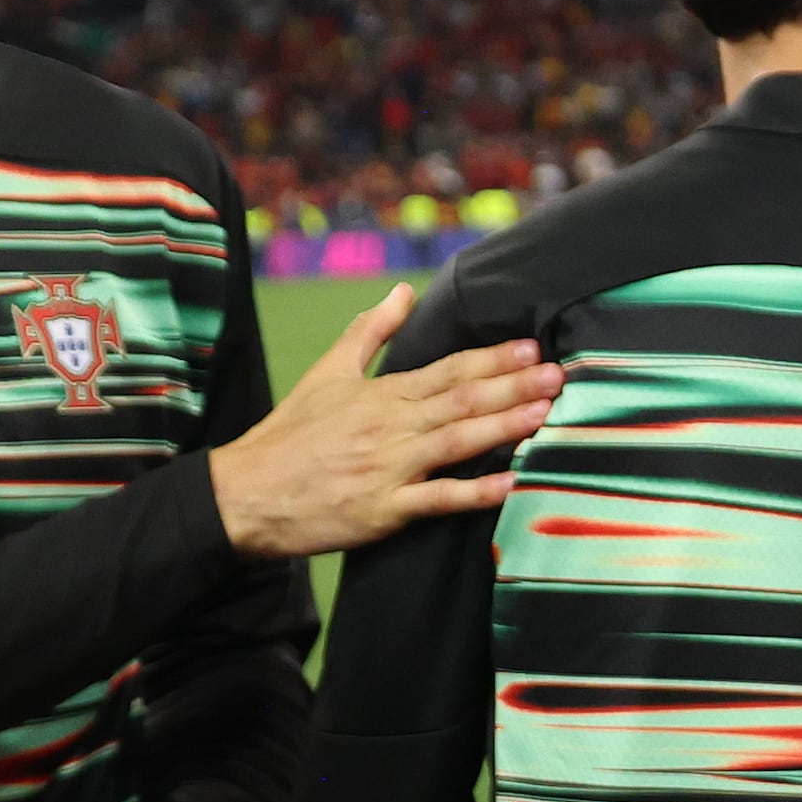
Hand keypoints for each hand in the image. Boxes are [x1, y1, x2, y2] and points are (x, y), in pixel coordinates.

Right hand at [205, 288, 556, 558]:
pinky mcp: (383, 509)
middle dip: (512, 386)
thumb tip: (402, 291)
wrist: (243, 494)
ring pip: (455, 442)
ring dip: (503, 426)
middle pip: (460, 401)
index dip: (492, 358)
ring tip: (545, 413)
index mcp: (380, 394)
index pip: (447, 370)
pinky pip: (436, 499)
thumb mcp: (326, 373)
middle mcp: (389, 426)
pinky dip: (473, 492)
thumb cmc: (290, 434)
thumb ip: (370, 332)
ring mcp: (388, 468)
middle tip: (558, 374)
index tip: (532, 347)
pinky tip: (510, 484)